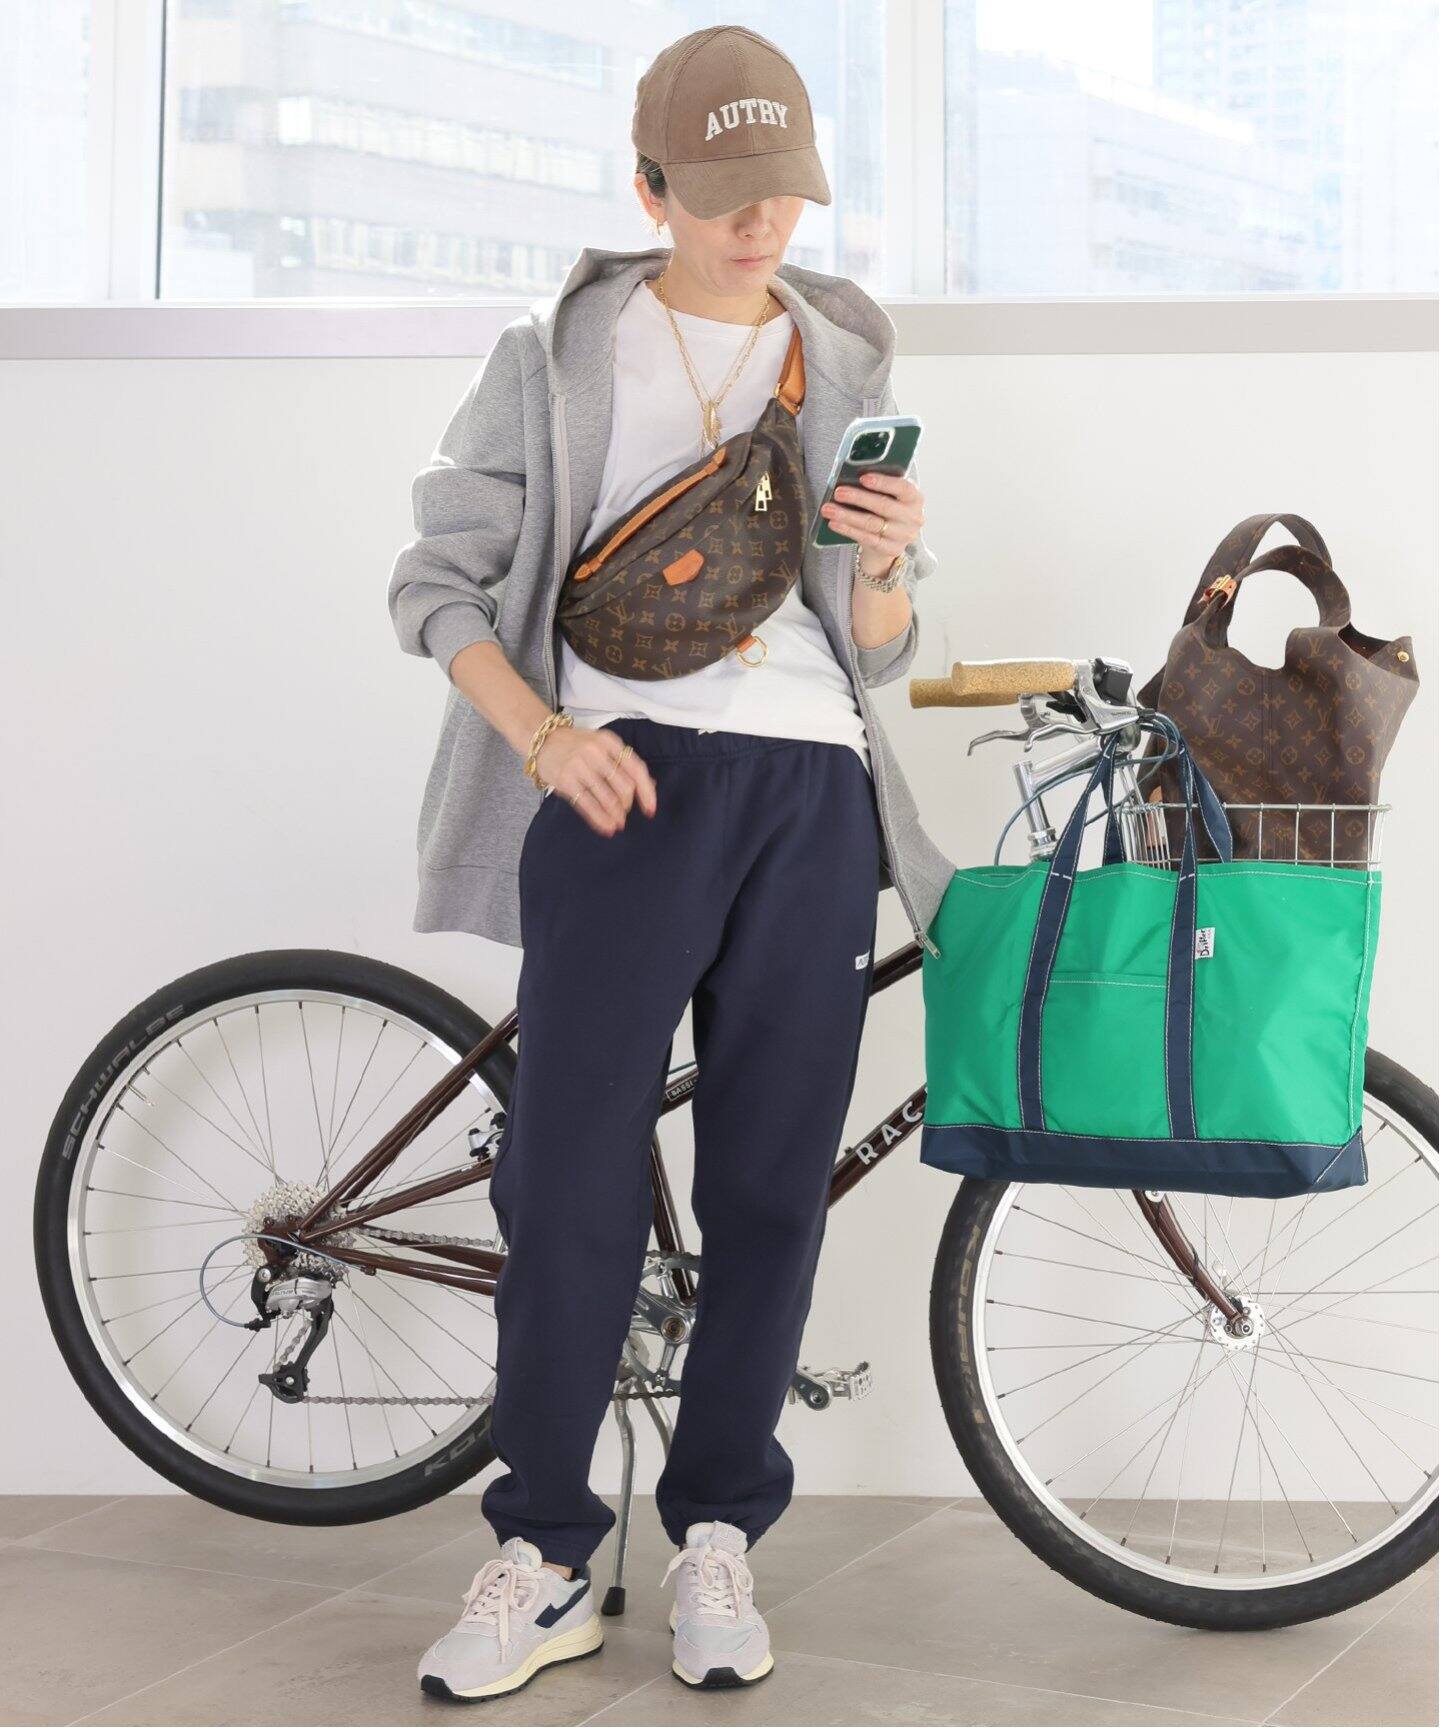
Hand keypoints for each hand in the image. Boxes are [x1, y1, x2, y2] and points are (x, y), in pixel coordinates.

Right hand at [535, 726, 656, 836]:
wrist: (542, 740)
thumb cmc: (577, 745)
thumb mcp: (603, 746)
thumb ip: (625, 763)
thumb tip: (650, 785)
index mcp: (610, 742)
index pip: (636, 769)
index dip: (647, 792)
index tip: (651, 809)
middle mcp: (596, 752)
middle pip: (624, 787)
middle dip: (628, 805)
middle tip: (625, 813)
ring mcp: (580, 766)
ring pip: (607, 798)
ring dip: (616, 815)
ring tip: (618, 824)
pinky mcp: (566, 780)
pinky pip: (588, 804)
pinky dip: (600, 819)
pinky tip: (606, 827)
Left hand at [819, 471, 924, 578]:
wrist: (893, 538)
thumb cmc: (888, 508)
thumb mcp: (891, 495)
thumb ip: (879, 486)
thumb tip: (852, 477)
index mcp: (915, 498)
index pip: (903, 487)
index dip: (883, 482)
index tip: (863, 478)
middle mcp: (913, 517)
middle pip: (883, 506)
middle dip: (858, 498)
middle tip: (838, 492)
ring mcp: (903, 536)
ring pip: (872, 524)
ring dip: (847, 515)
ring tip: (828, 509)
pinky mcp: (891, 549)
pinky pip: (866, 539)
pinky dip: (848, 530)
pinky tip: (834, 523)